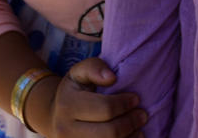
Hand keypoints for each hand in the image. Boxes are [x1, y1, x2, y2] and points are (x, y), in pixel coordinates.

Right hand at [26, 58, 145, 137]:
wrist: (55, 118)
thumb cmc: (73, 92)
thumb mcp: (79, 73)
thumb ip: (94, 67)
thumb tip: (112, 77)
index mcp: (67, 105)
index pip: (104, 108)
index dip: (124, 104)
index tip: (136, 99)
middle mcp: (65, 130)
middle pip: (109, 133)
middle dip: (130, 123)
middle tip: (142, 115)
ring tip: (139, 128)